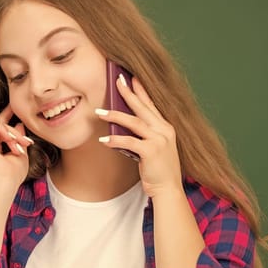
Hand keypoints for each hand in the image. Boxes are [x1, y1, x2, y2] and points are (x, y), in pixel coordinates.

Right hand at [0, 105, 33, 188]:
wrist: (2, 181)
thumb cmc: (12, 174)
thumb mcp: (20, 154)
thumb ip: (18, 138)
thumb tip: (19, 123)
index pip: (0, 130)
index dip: (7, 117)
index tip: (15, 107)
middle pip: (0, 126)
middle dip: (15, 132)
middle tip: (27, 141)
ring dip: (12, 134)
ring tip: (19, 145)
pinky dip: (4, 131)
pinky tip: (10, 140)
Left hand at [95, 75, 182, 197]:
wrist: (168, 189)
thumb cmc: (158, 169)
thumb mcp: (152, 147)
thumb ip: (141, 134)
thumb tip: (120, 123)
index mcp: (165, 127)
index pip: (151, 104)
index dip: (141, 90)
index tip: (132, 77)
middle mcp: (164, 130)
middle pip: (142, 107)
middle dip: (128, 93)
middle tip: (116, 81)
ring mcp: (159, 140)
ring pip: (134, 122)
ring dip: (115, 116)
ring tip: (99, 112)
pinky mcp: (151, 151)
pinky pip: (129, 142)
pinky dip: (115, 139)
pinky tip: (103, 139)